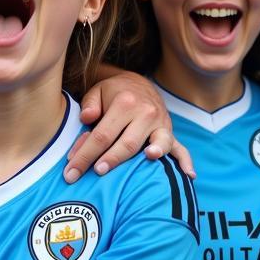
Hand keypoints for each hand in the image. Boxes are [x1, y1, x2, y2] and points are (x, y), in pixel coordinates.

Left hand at [64, 71, 194, 181]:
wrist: (138, 84)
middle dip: (110, 161)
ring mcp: (161, 124)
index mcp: (125, 103)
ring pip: (156, 144)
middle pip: (127, 143)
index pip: (102, 135)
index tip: (70, 173)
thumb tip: (87, 118)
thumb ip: (89, 105)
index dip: (85, 155)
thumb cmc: (112, 94)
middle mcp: (146, 113)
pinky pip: (180, 148)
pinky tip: (189, 175)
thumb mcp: (97, 92)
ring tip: (146, 160)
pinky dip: (185, 161)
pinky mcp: (169, 133)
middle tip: (95, 174)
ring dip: (152, 153)